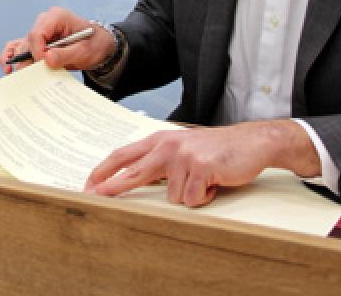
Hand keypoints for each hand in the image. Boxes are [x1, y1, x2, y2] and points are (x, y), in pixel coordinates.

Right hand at [0, 7, 116, 73]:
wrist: (99, 46)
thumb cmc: (94, 44)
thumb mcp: (84, 50)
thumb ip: (65, 54)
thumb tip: (46, 59)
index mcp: (57, 17)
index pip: (37, 33)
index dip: (37, 51)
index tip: (44, 64)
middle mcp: (45, 22)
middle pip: (28, 41)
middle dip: (27, 59)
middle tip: (29, 77)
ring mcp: (40, 32)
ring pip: (22, 46)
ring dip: (20, 61)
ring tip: (17, 76)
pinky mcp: (38, 42)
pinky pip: (19, 46)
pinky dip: (12, 57)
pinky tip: (8, 69)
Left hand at [83, 120, 320, 206]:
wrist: (251, 142)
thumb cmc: (215, 149)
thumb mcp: (182, 149)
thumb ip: (159, 160)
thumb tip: (132, 178)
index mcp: (160, 140)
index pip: (124, 155)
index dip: (104, 170)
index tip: (89, 184)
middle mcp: (168, 146)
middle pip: (133, 172)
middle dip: (113, 188)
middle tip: (93, 197)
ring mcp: (184, 156)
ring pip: (172, 196)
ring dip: (189, 195)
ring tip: (204, 182)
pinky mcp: (201, 168)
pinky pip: (193, 199)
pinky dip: (204, 198)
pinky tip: (213, 184)